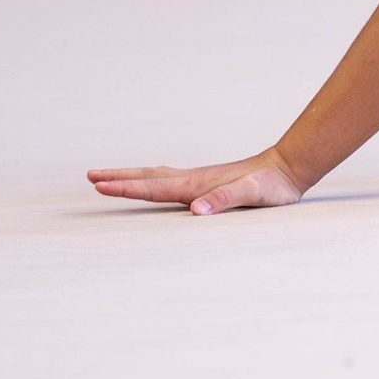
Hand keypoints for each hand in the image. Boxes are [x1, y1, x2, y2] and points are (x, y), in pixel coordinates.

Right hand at [88, 148, 306, 214]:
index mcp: (197, 185)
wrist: (287, 168)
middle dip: (119, 178)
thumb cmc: (272, 186)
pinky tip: (153, 184)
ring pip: (157, 177)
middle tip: (90, 176)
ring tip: (110, 177)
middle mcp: (193, 180)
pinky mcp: (208, 184)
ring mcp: (199, 180)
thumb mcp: (252, 195)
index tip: (99, 184)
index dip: (126, 187)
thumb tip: (196, 211)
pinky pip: (171, 182)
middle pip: (148, 177)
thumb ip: (225, 201)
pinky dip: (152, 181)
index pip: (154, 187)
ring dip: (132, 177)